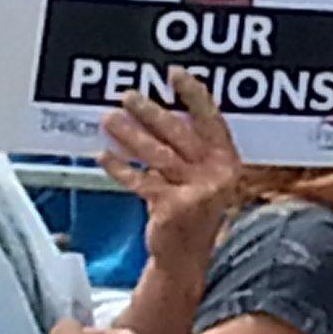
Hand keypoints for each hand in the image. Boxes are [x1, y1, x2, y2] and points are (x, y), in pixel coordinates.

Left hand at [100, 67, 240, 268]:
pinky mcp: (173, 207)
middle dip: (150, 112)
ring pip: (157, 154)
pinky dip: (120, 168)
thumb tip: (154, 116)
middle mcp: (217, 174)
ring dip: (130, 134)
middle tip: (128, 96)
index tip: (174, 74)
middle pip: (180, 133)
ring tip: (110, 120)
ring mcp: (197, 191)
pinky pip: (141, 180)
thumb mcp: (201, 178)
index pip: (212, 119)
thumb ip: (187, 150)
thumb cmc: (191, 213)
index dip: (194, 94)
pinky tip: (104, 156)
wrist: (186, 259)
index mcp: (228, 161)